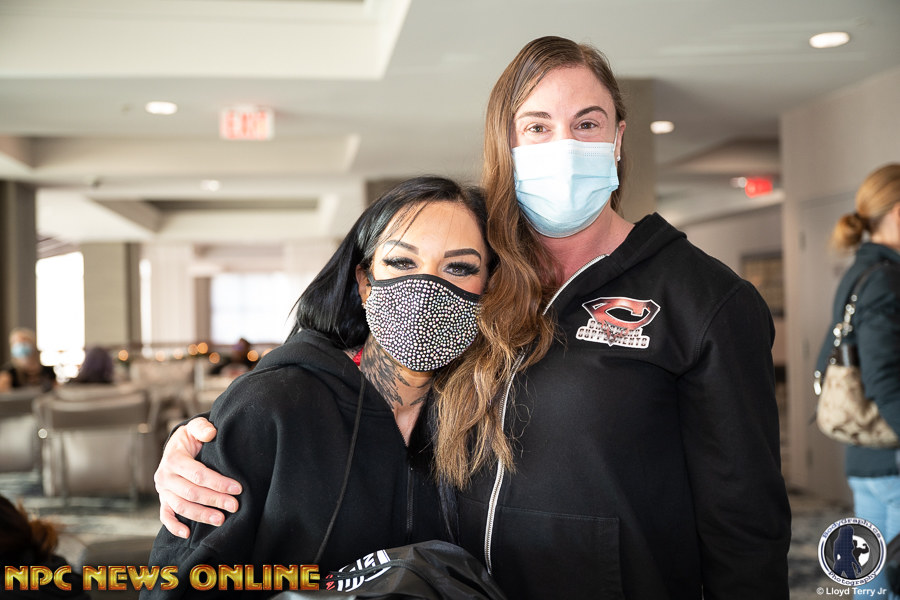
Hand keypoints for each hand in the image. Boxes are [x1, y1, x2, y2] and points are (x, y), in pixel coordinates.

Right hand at [154, 417, 242, 537]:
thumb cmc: (190, 438)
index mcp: (173, 459)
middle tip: (234, 506)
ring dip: (201, 515)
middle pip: (192, 493)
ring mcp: (163, 490)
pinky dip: (174, 526)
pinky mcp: (163, 500)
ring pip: (181, 506)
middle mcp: (165, 476)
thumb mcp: (194, 427)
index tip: (238, 488)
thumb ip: (202, 428)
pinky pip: (165, 516)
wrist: (176, 446)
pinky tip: (187, 534)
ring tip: (220, 520)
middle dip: (215, 500)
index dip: (218, 483)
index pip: (198, 474)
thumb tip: (211, 434)